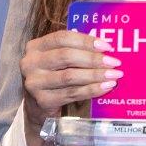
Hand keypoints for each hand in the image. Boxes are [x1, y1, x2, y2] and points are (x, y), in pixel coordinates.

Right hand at [20, 31, 121, 145]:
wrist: (37, 107)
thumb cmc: (53, 76)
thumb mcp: (57, 60)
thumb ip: (75, 50)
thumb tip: (105, 48)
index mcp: (35, 46)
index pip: (62, 38)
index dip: (86, 41)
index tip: (107, 46)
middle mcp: (30, 63)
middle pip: (66, 56)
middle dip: (94, 59)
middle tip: (114, 63)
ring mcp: (34, 83)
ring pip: (70, 76)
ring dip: (95, 75)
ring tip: (114, 76)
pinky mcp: (42, 100)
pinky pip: (72, 93)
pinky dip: (91, 90)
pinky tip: (105, 87)